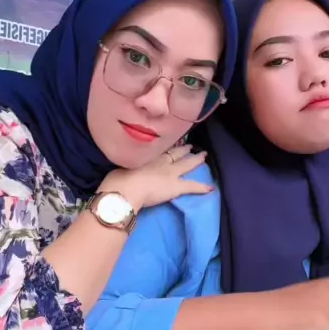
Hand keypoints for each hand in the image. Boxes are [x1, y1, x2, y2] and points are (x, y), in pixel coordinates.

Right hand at [98, 145, 212, 210]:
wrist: (125, 189)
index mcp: (146, 155)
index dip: (167, 145)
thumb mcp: (120, 163)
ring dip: (195, 160)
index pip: (160, 149)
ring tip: (203, 156)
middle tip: (192, 146)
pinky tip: (211, 188)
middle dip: (184, 149)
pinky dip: (202, 187)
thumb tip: (123, 163)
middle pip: (175, 153)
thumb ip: (126, 161)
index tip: (173, 140)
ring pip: (186, 164)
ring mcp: (170, 173)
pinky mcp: (176, 186)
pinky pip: (192, 186)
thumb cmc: (118, 178)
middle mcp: (160, 161)